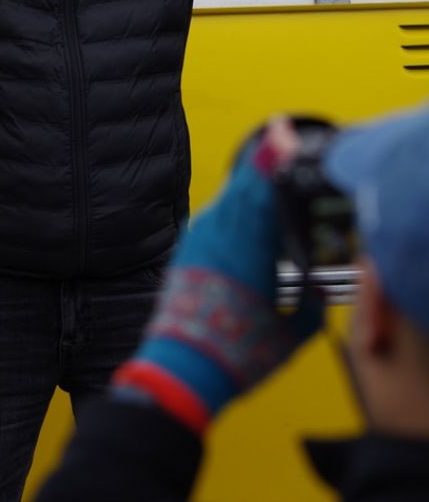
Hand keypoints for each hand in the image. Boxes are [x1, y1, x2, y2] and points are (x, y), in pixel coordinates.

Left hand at [116, 118, 325, 429]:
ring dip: (248, 184)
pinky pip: (215, 214)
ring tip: (269, 171)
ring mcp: (198, 239)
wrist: (182, 369)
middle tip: (283, 140)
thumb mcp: (294, 326)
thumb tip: (318, 282)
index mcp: (248, 243)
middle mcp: (219, 233)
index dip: (276, 155)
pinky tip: (244, 207)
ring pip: (228, 197)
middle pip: (244, 183)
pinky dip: (233, 205)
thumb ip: (311, 295)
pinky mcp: (186, 249)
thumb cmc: (237, 352)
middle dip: (265, 161)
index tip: (285, 132)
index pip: (264, 186)